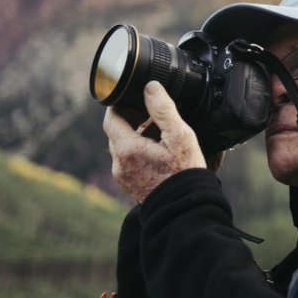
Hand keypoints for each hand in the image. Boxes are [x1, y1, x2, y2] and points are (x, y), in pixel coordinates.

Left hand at [104, 81, 216, 201]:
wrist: (185, 210)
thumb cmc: (184, 174)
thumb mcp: (178, 135)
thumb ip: (163, 109)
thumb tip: (149, 88)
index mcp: (127, 148)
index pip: (111, 117)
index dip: (121, 103)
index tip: (135, 97)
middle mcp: (119, 163)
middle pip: (116, 131)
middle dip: (130, 118)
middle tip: (150, 112)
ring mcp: (124, 177)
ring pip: (123, 147)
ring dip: (136, 135)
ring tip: (159, 132)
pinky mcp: (131, 186)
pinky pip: (130, 161)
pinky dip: (139, 151)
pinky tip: (160, 152)